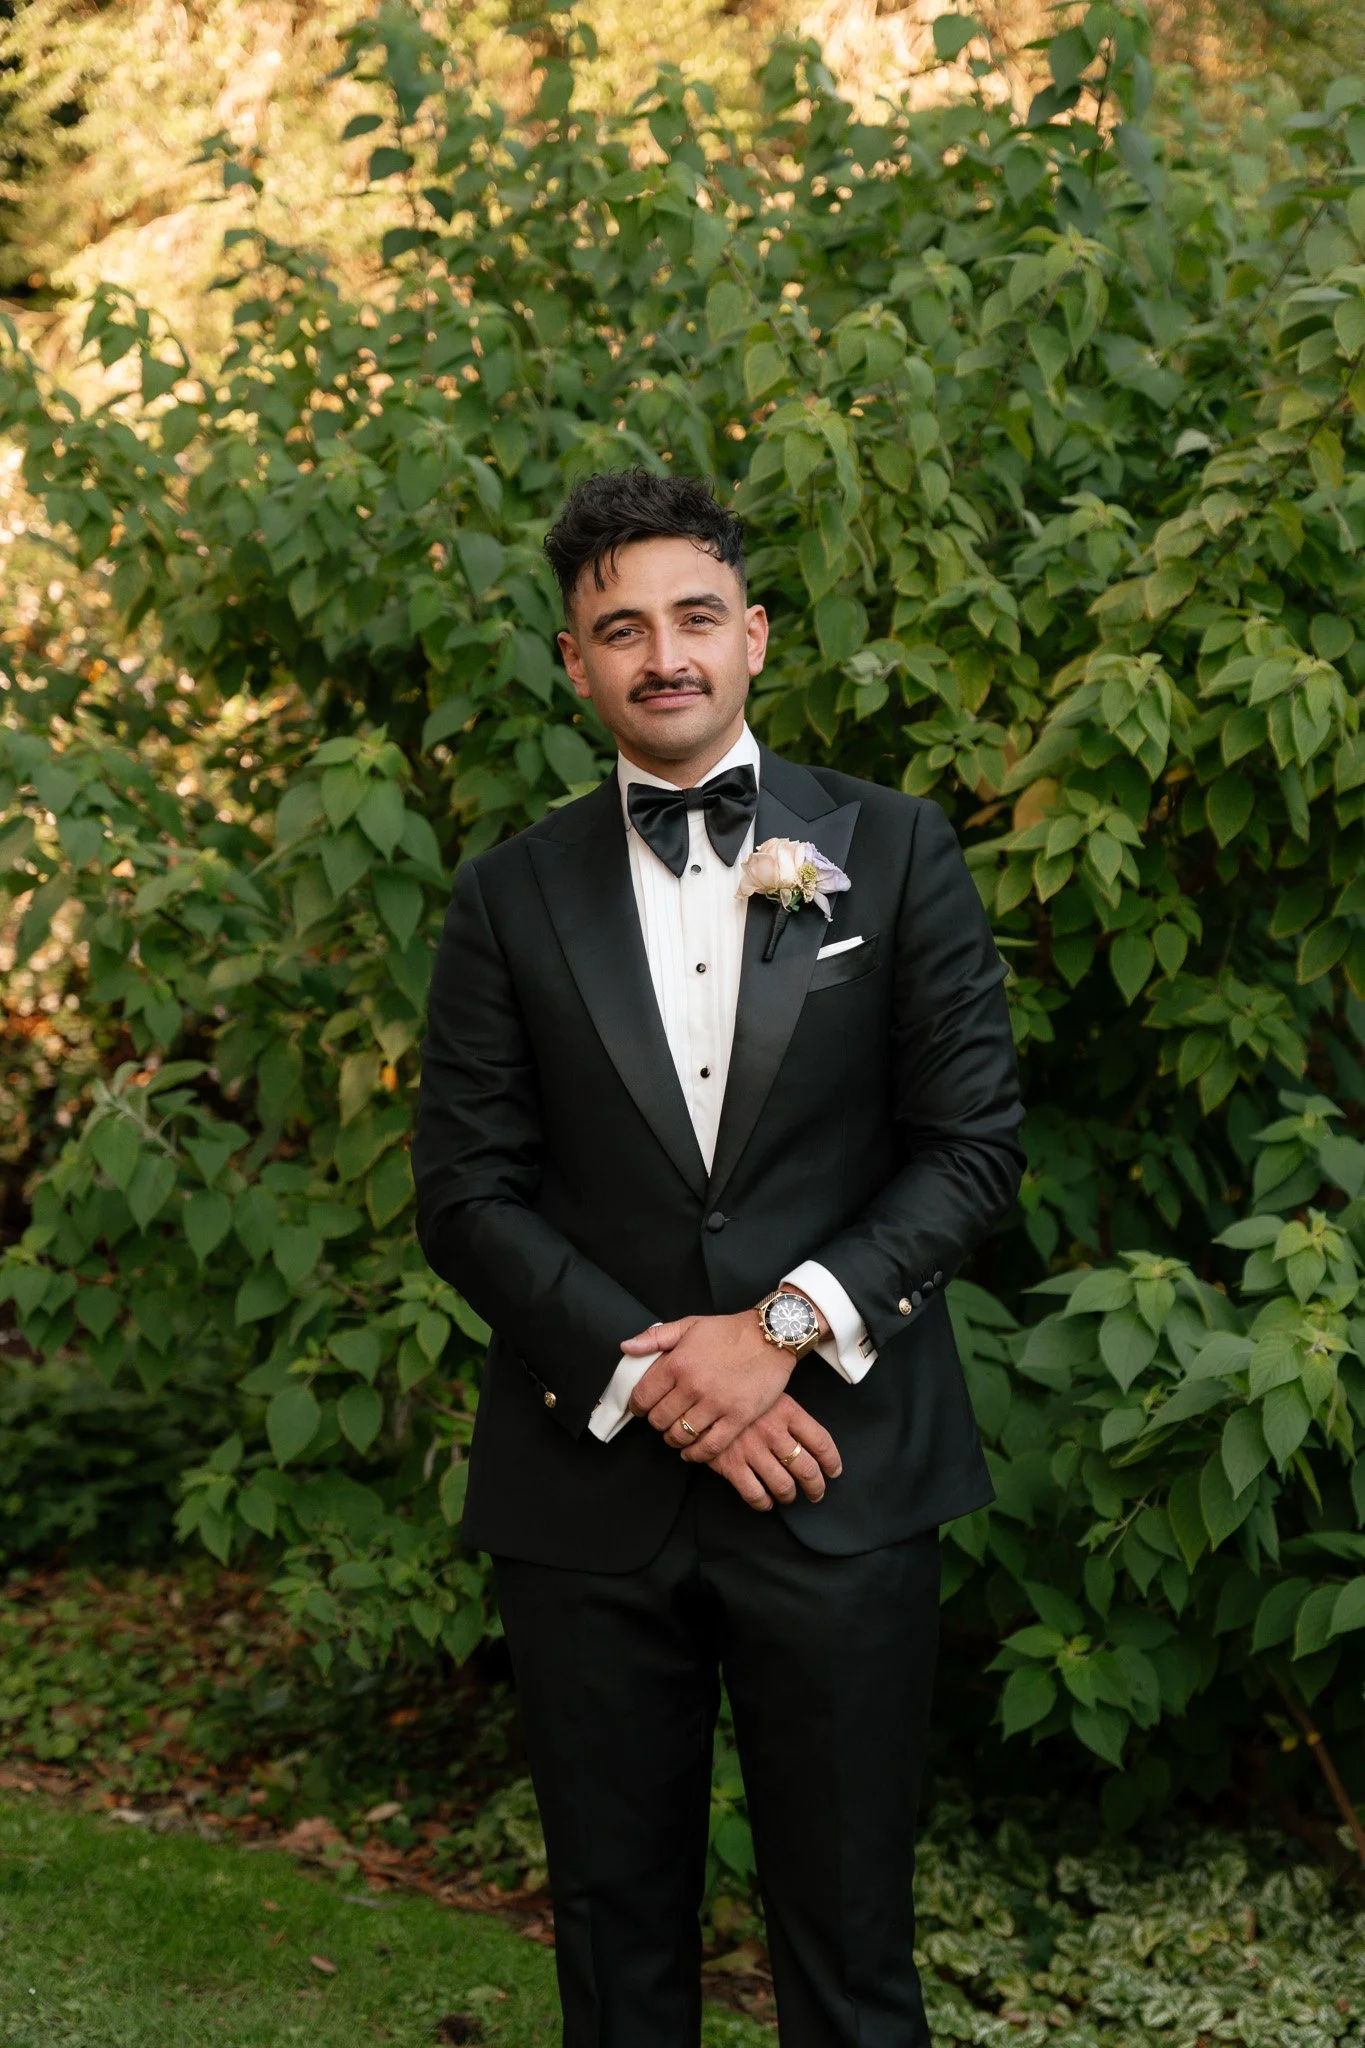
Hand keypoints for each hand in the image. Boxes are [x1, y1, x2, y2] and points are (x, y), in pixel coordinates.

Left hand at [623, 1309, 794, 1460]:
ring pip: (681, 1435)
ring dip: (674, 1439)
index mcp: (677, 1363)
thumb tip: (626, 1347)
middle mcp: (693, 1386)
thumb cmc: (729, 1330)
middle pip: (659, 1420)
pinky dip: (696, 1454)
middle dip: (657, 1422)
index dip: (637, 1407)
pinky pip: (710, 1446)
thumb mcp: (689, 1325)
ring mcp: (716, 1403)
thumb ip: (654, 1337)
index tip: (642, 1409)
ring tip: (676, 1434)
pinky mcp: (737, 1417)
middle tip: (663, 1419)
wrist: (771, 1336)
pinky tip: (692, 1451)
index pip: (642, 1396)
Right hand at [709, 1395, 841, 1510]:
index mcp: (788, 1411)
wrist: (700, 1395)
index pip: (821, 1442)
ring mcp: (753, 1450)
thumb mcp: (770, 1393)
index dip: (832, 1461)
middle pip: (807, 1469)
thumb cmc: (738, 1393)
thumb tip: (811, 1442)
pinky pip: (755, 1494)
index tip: (833, 1471)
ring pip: (783, 1485)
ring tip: (788, 1496)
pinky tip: (766, 1501)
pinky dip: (764, 1503)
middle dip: (816, 1486)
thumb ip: (790, 1415)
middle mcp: (774, 1432)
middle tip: (816, 1492)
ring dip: (789, 1496)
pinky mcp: (732, 1464)